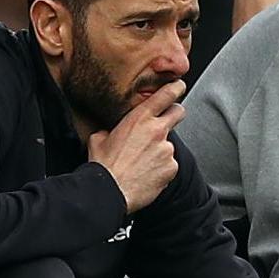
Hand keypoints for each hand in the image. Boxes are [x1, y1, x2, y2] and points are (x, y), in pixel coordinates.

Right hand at [86, 80, 185, 213]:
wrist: (109, 191)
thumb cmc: (103, 166)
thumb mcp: (99, 139)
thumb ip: (111, 130)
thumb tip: (110, 132)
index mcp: (139, 119)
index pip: (166, 95)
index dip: (175, 88)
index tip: (178, 86)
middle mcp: (157, 130)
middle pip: (178, 112)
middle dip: (174, 113)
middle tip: (165, 121)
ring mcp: (167, 149)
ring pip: (169, 144)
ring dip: (159, 150)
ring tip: (142, 162)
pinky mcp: (171, 167)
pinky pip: (169, 164)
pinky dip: (161, 168)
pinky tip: (147, 174)